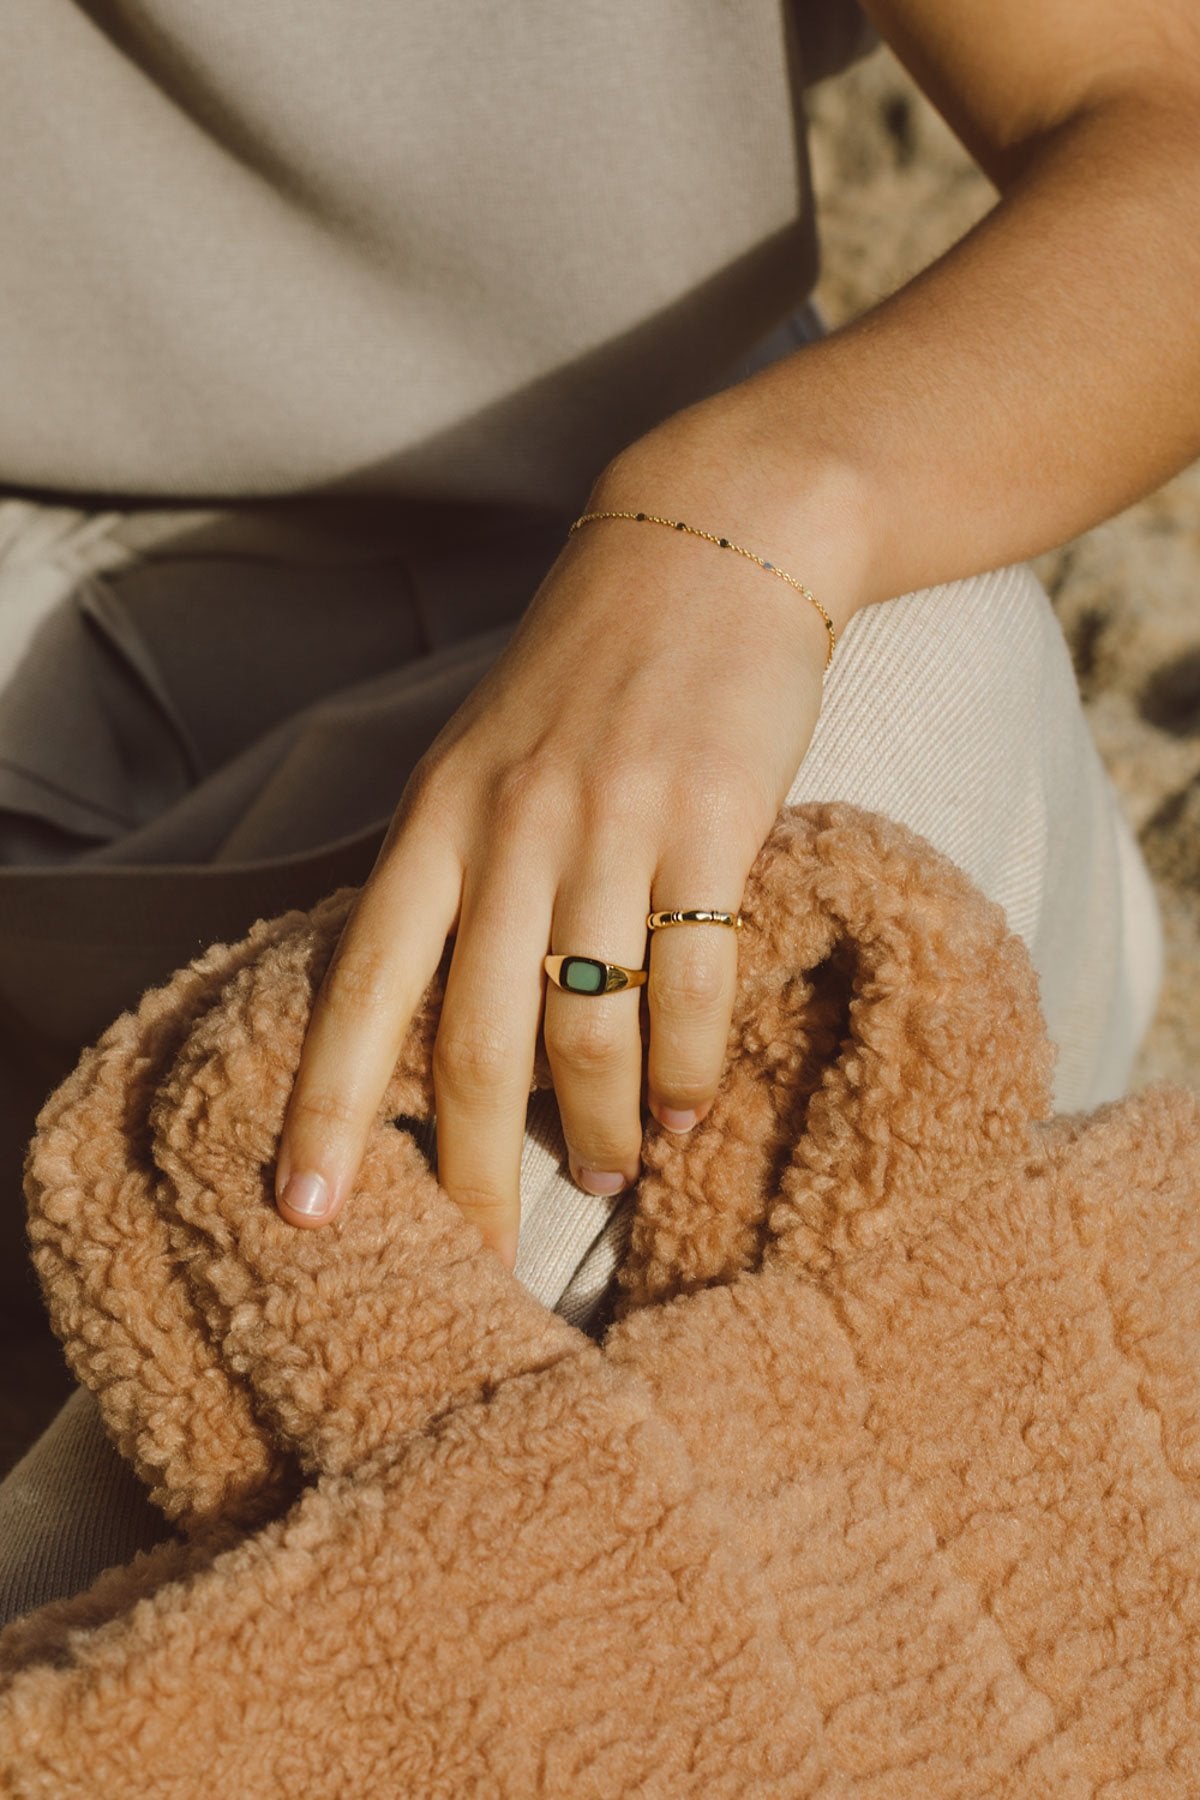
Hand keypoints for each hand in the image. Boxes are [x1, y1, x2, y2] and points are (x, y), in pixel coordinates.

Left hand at [273, 417, 863, 1265]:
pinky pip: (692, 986)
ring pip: (588, 1030)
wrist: (705, 547)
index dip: (325, 1108)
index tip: (302, 1211)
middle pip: (472, 1042)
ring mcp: (612, 828)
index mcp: (435, 819)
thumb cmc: (587, 672)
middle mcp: (509, 831)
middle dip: (473, 1166)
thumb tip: (435, 1018)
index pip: (359, 987)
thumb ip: (451, 870)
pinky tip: (689, 1110)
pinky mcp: (712, 825)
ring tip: (610, 1177)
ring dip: (600, 1128)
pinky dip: (689, 1068)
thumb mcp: (479, 756)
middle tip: (489, 1248)